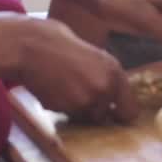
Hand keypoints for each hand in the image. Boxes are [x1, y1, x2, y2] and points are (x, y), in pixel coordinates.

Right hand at [18, 18, 136, 123]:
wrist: (31, 46)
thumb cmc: (61, 44)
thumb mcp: (95, 56)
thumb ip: (106, 77)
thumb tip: (114, 98)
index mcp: (115, 73)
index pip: (130, 111)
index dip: (120, 113)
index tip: (113, 113)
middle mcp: (104, 89)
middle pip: (103, 116)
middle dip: (92, 109)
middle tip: (77, 91)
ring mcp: (83, 101)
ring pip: (83, 116)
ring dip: (74, 108)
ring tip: (63, 86)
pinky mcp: (63, 108)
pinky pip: (65, 114)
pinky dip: (59, 106)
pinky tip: (52, 87)